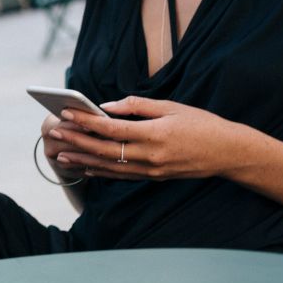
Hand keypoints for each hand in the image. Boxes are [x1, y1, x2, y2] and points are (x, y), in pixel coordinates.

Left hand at [46, 96, 254, 181]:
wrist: (227, 153)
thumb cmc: (201, 124)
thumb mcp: (171, 106)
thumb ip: (137, 105)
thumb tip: (106, 106)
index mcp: (154, 134)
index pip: (110, 128)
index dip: (85, 121)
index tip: (66, 112)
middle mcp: (150, 156)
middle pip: (104, 150)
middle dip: (76, 142)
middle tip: (54, 134)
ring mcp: (151, 170)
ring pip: (109, 167)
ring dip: (83, 160)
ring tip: (60, 155)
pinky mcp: (154, 177)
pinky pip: (121, 176)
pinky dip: (101, 172)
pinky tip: (86, 168)